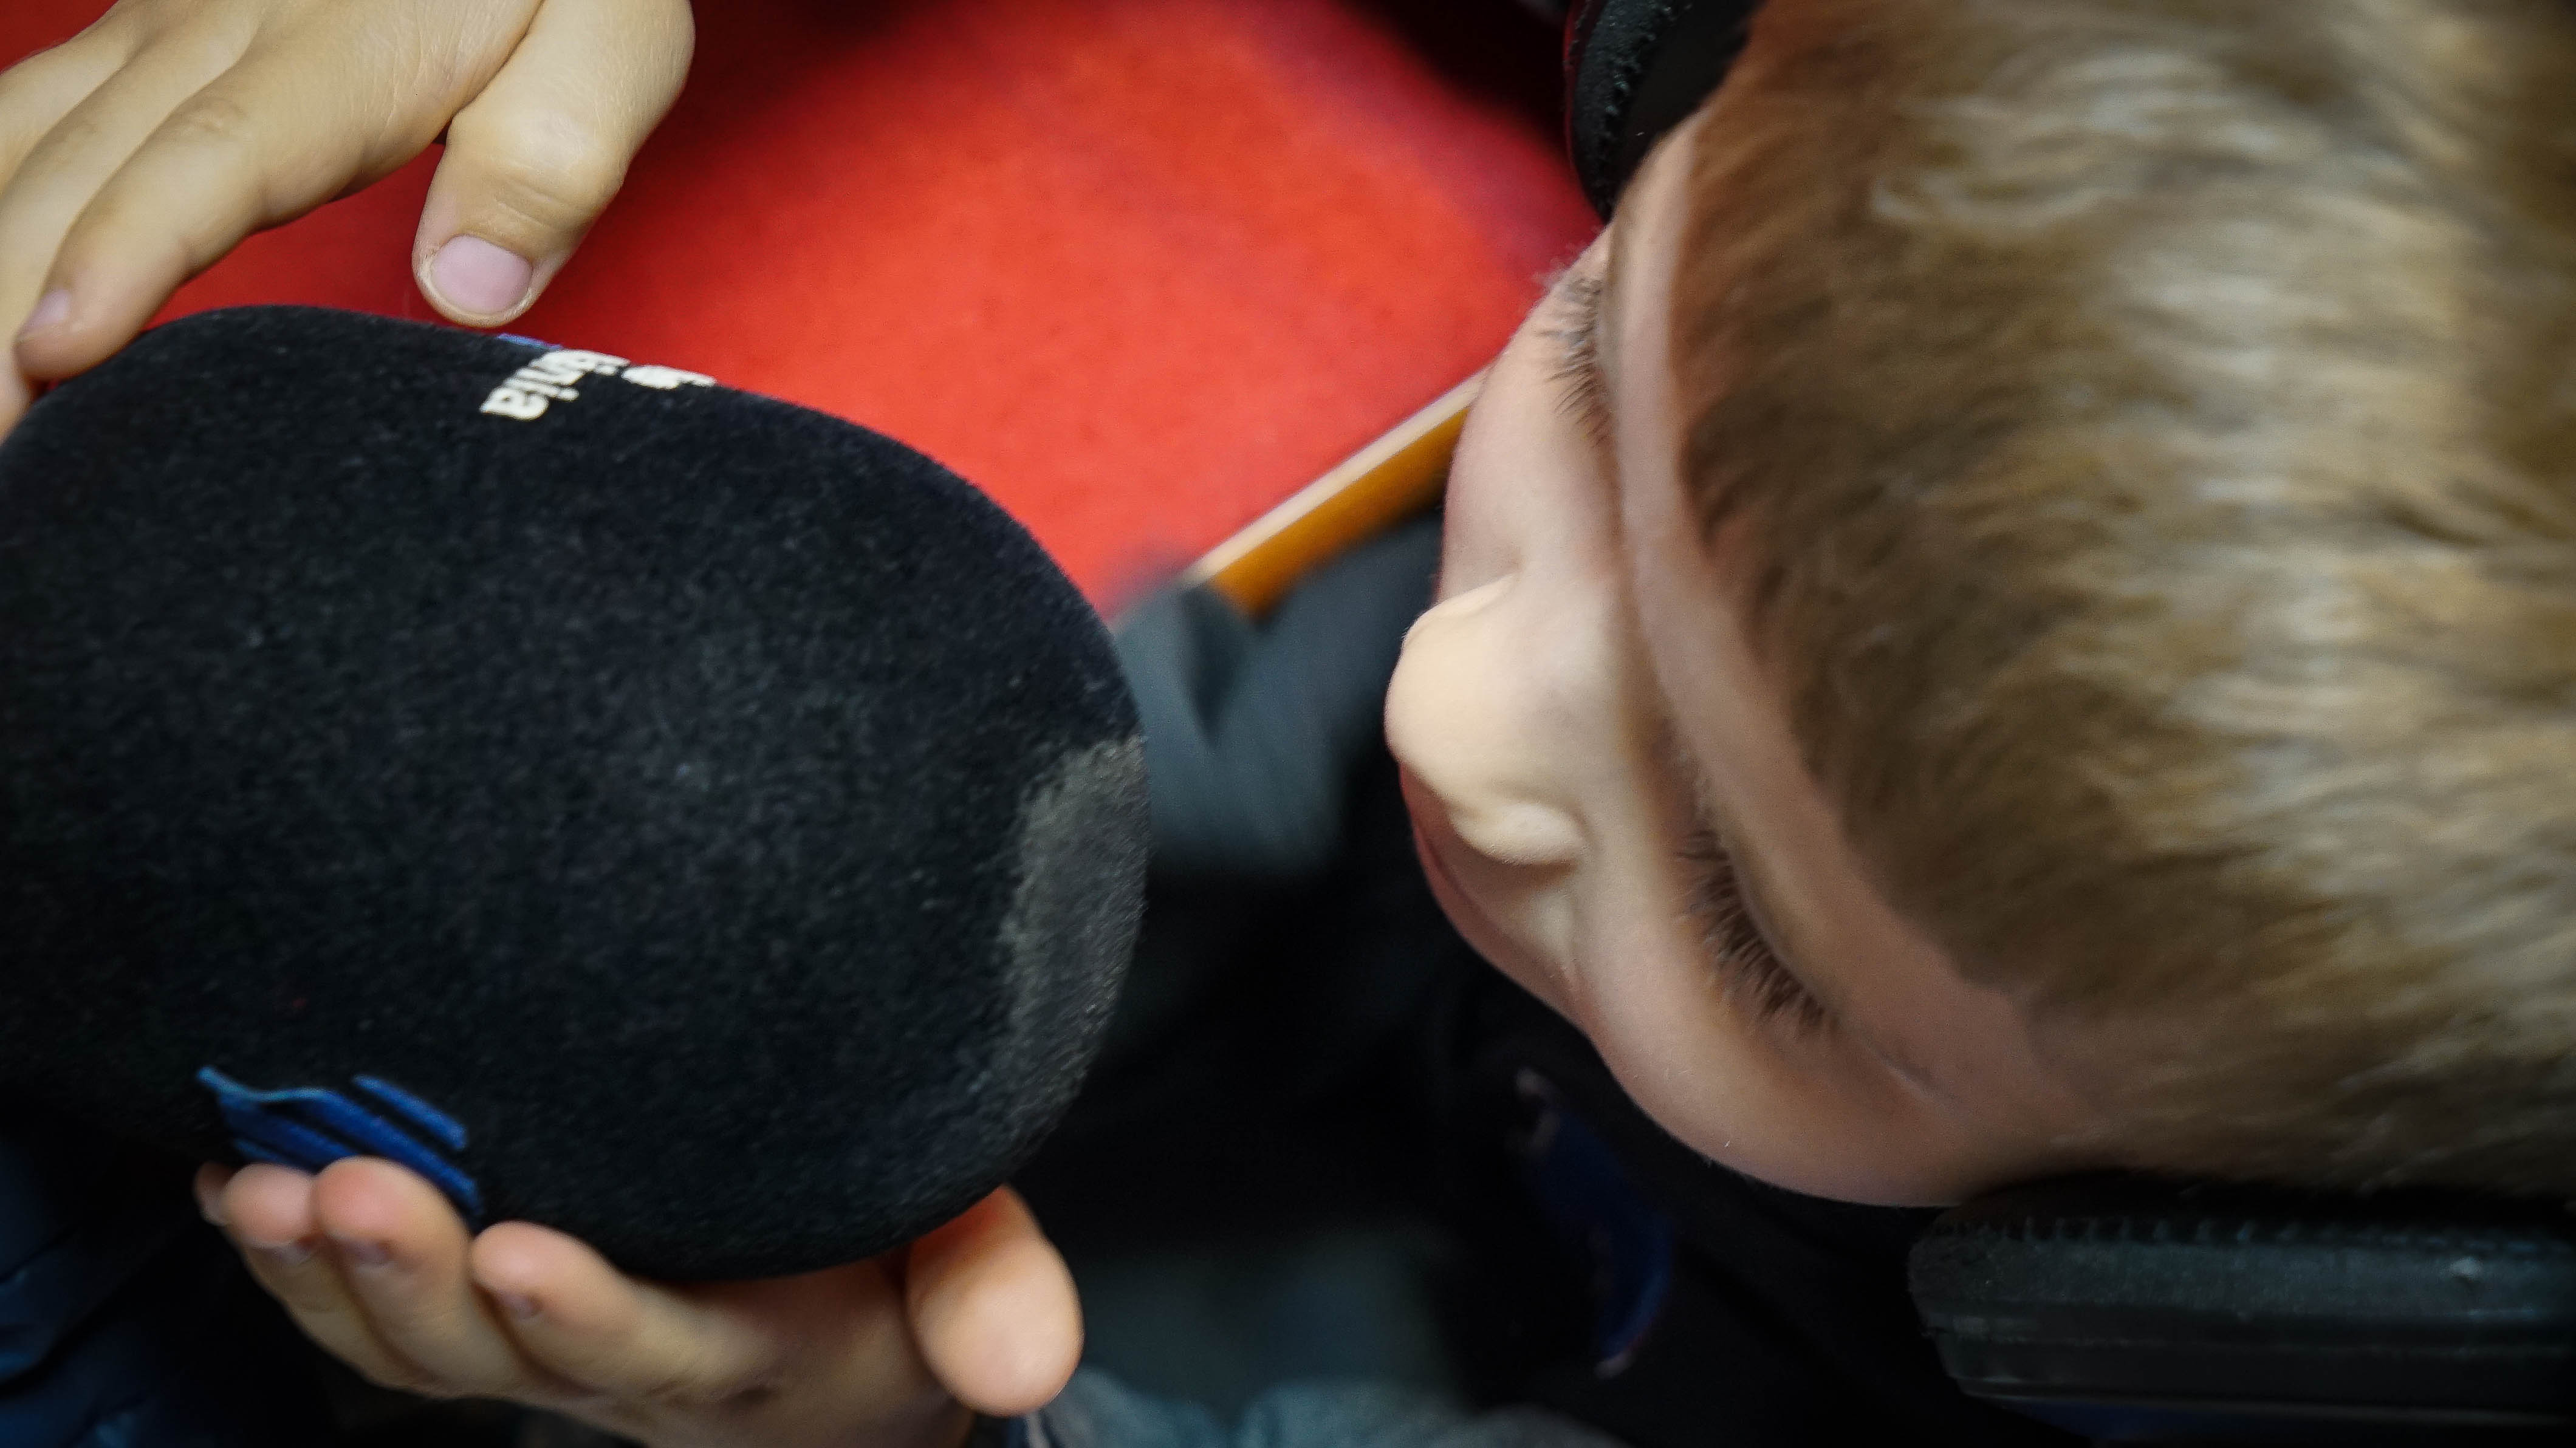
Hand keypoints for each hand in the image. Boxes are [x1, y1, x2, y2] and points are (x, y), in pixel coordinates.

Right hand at [0, 0, 693, 431]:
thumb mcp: (611, 41)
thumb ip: (551, 159)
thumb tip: (469, 289)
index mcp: (345, 49)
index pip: (213, 163)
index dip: (123, 256)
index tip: (57, 352)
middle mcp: (220, 28)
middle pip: (81, 173)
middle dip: (3, 308)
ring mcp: (166, 24)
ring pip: (26, 144)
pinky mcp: (147, 31)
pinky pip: (31, 114)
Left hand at [196, 1161, 1082, 1447]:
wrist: (831, 1357)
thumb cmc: (902, 1269)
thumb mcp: (969, 1266)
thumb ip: (995, 1292)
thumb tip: (1026, 1365)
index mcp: (750, 1357)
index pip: (659, 1349)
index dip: (587, 1313)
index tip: (522, 1249)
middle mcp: (620, 1368)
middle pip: (498, 1352)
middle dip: (415, 1277)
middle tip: (350, 1185)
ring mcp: (534, 1352)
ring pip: (414, 1345)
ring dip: (328, 1276)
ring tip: (265, 1186)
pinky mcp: (481, 1320)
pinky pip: (372, 1320)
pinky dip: (296, 1266)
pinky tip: (239, 1187)